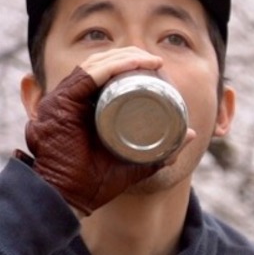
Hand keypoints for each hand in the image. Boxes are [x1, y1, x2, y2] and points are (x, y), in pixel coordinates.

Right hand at [20, 49, 194, 214]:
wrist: (69, 198)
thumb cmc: (94, 183)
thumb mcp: (135, 163)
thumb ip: (160, 151)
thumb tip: (190, 134)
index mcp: (81, 107)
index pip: (103, 74)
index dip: (128, 64)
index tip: (157, 64)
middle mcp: (69, 99)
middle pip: (99, 65)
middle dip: (129, 57)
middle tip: (156, 60)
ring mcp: (62, 100)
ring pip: (94, 66)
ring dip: (123, 58)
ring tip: (150, 59)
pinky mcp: (61, 104)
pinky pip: (87, 77)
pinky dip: (110, 67)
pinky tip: (131, 64)